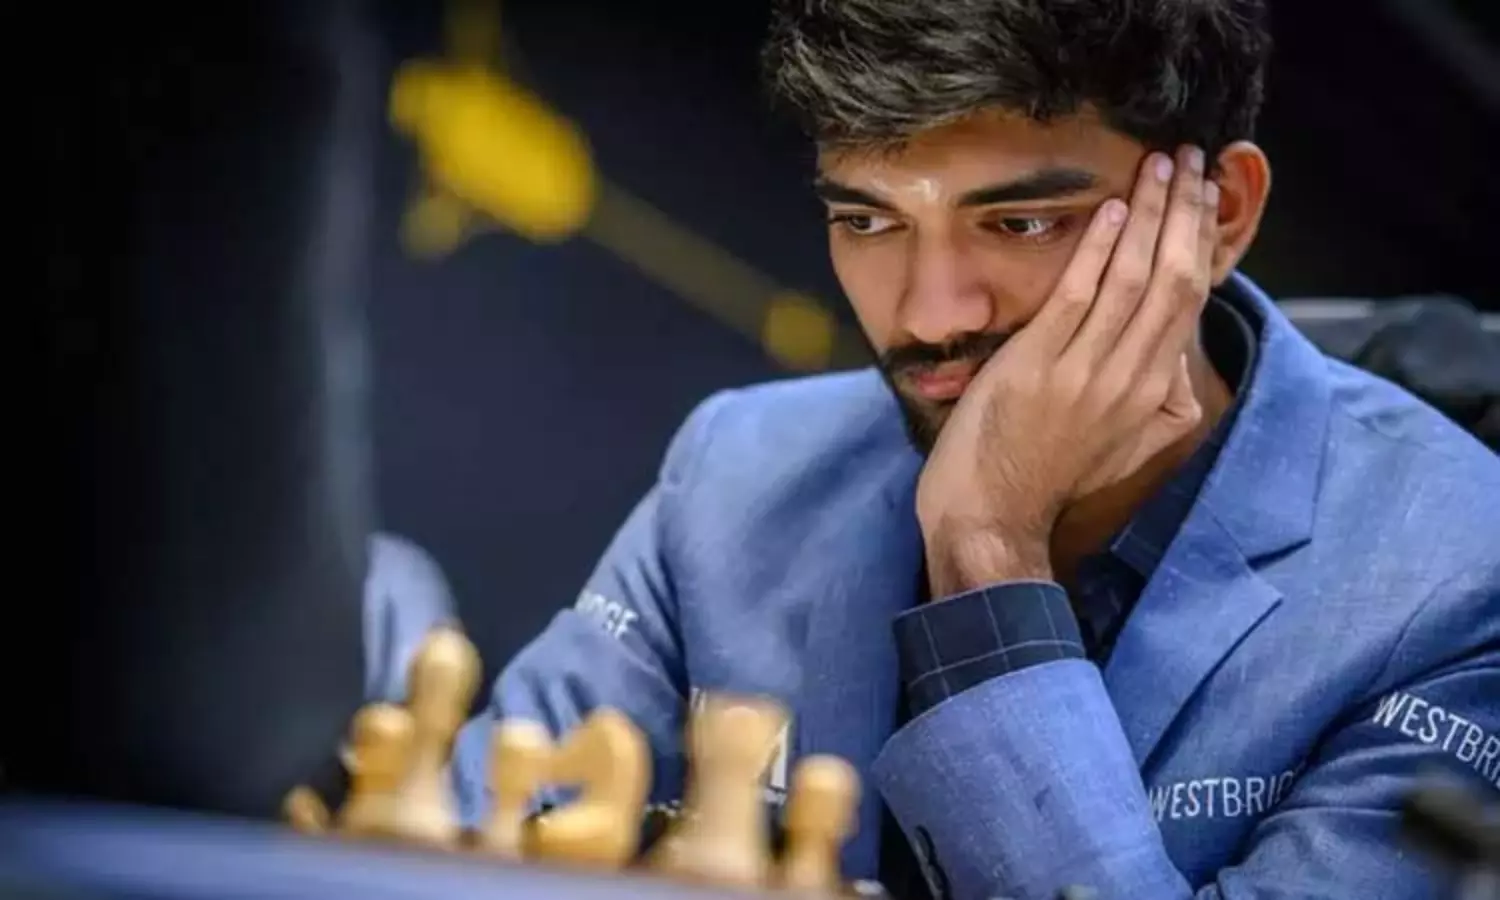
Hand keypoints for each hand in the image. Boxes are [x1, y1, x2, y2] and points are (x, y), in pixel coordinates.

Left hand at [916, 145, 1219, 591]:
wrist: (992, 519)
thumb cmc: (1046, 481)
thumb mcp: (1121, 450)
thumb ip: (1157, 409)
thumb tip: (1177, 368)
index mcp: (1153, 394)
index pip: (1189, 301)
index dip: (1200, 242)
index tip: (1203, 196)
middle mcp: (1131, 379)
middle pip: (1174, 279)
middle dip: (1185, 211)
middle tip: (1191, 159)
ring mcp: (1085, 373)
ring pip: (1134, 280)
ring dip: (1150, 215)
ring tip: (1160, 164)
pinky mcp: (1038, 369)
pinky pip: (1078, 299)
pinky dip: (1098, 252)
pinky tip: (1113, 212)